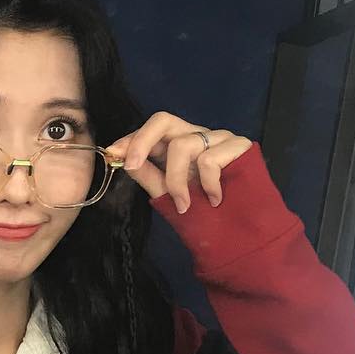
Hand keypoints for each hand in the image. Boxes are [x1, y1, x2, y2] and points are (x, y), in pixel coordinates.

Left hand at [106, 112, 250, 213]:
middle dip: (142, 142)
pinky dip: (206, 184)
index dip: (132, 139)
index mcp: (179, 143)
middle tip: (132, 166)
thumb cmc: (205, 213)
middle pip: (163, 120)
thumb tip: (123, 158)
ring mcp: (219, 138)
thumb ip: (148, 175)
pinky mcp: (239, 145)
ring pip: (182, 145)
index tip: (113, 153)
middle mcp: (198, 135)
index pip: (152, 130)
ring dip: (177, 180)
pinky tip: (215, 199)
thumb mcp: (169, 194)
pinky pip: (208, 159)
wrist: (241, 233)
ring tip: (185, 204)